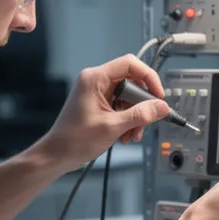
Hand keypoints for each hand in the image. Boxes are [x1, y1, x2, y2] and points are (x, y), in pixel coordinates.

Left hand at [39, 55, 170, 168]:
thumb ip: (139, 115)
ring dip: (135, 116)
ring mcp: (97, 92)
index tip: (158, 95)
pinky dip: (127, 119)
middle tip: (146, 121)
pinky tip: (125, 135)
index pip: (130, 64)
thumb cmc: (74, 139)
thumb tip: (161, 107)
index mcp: (95, 79)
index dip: (148, 77)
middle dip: (141, 104)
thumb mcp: (112, 127)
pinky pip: (120, 106)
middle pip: (131, 82)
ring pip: (128, 96)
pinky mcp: (98, 103)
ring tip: (133, 134)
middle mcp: (96, 81)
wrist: (57, 154)